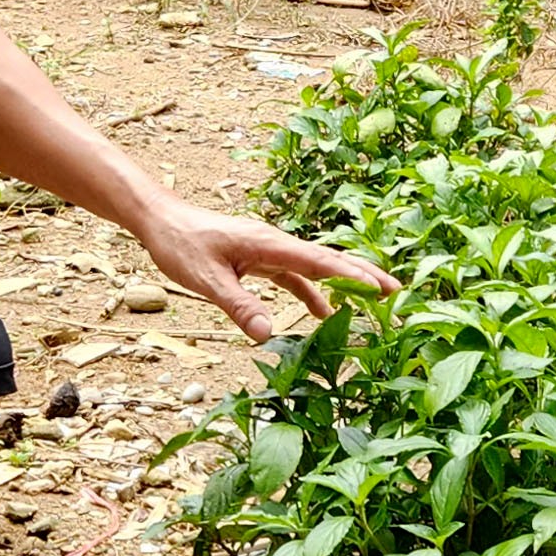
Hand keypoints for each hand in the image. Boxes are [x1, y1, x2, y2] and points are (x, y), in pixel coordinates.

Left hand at [135, 199, 398, 341]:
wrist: (160, 220)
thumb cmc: (180, 245)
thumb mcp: (206, 281)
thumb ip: (239, 306)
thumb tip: (268, 335)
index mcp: (268, 244)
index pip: (319, 261)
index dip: (352, 275)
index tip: (382, 287)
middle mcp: (275, 243)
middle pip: (327, 259)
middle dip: (362, 274)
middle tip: (395, 293)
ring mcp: (268, 249)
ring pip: (314, 266)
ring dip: (342, 282)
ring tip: (373, 301)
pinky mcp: (259, 256)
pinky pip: (295, 273)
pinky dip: (313, 289)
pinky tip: (322, 311)